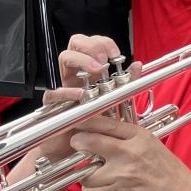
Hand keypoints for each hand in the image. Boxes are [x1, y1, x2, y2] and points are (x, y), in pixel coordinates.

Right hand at [42, 35, 126, 161]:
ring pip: (64, 59)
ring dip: (82, 60)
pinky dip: (67, 91)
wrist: (78, 148)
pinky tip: (80, 94)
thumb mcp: (115, 100)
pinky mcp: (53, 104)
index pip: (92, 44)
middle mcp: (75, 73)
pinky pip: (54, 92)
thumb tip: (137, 65)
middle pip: (75, 44)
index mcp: (89, 70)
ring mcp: (63, 85)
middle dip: (90, 45)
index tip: (115, 53)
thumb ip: (126, 82)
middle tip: (103, 59)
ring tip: (97, 69)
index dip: (103, 43)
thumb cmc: (95, 122)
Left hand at [69, 103, 190, 190]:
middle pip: (90, 142)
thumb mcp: (151, 143)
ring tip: (92, 171)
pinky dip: (90, 190)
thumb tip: (101, 130)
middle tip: (78, 143)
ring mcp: (123, 172)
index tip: (78, 123)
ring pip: (86, 171)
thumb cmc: (166, 168)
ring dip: (85, 173)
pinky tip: (98, 186)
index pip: (107, 123)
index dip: (87, 122)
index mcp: (139, 136)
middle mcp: (130, 152)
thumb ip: (127, 136)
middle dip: (78, 142)